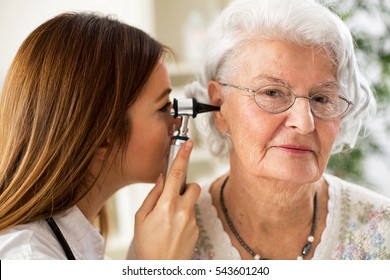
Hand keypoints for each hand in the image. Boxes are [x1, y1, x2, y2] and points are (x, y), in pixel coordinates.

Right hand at [133, 140, 199, 258]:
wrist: (161, 268)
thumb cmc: (147, 245)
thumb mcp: (140, 218)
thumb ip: (153, 195)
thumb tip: (162, 179)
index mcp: (167, 206)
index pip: (177, 175)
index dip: (183, 157)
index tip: (189, 144)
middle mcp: (183, 211)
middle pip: (194, 186)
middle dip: (186, 187)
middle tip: (173, 197)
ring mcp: (192, 221)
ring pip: (192, 202)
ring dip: (183, 204)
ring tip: (169, 220)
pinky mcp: (197, 230)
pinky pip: (192, 215)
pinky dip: (184, 217)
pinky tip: (174, 230)